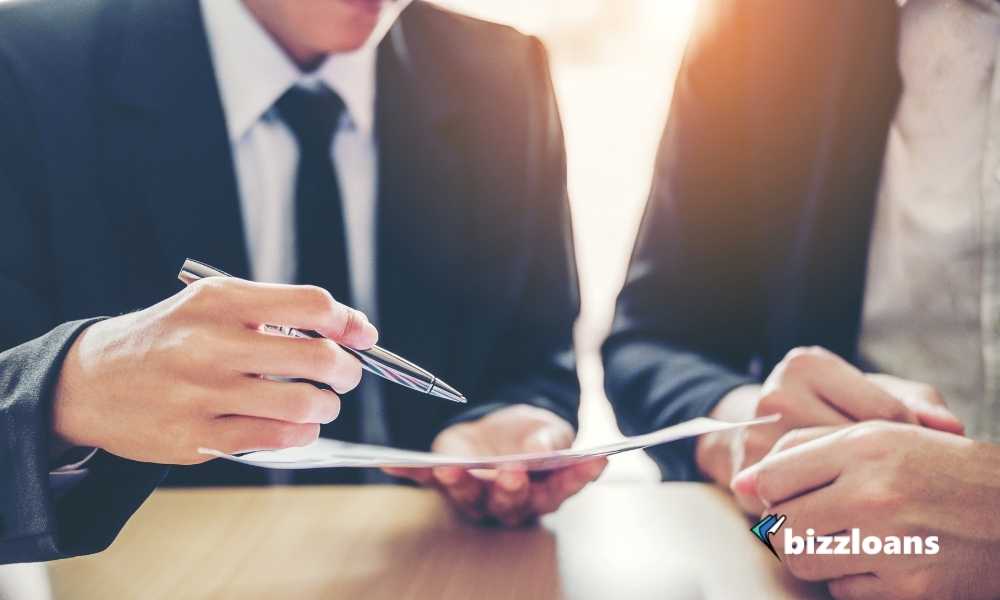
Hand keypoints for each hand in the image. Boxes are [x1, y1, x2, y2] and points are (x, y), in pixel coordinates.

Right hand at [52, 277, 377, 463]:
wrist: (92, 381)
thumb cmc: (171, 338)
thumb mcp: (215, 305)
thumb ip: (281, 311)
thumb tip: (357, 328)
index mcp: (220, 301)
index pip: (311, 304)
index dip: (348, 321)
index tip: (361, 335)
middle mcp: (211, 344)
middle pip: (318, 357)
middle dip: (348, 370)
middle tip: (345, 375)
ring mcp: (202, 394)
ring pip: (303, 404)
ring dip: (327, 406)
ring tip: (320, 402)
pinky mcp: (196, 438)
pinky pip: (276, 438)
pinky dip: (302, 433)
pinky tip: (297, 425)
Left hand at [384, 405, 605, 526]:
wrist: (501, 429)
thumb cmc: (531, 435)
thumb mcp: (546, 429)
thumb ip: (550, 439)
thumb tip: (544, 446)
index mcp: (544, 489)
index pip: (563, 488)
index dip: (576, 478)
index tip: (594, 461)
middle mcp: (510, 500)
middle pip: (513, 503)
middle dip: (512, 488)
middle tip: (513, 472)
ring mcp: (477, 493)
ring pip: (470, 498)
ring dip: (461, 486)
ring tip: (453, 470)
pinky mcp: (448, 480)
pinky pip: (426, 480)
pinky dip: (409, 472)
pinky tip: (390, 464)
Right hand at [695, 347, 963, 513]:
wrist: (750, 432)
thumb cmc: (824, 410)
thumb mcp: (867, 392)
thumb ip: (915, 402)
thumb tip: (950, 428)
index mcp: (806, 365)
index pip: (885, 411)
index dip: (909, 441)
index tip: (909, 456)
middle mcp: (776, 395)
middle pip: (857, 448)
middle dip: (882, 470)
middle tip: (894, 481)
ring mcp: (756, 436)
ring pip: (830, 480)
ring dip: (854, 494)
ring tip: (866, 493)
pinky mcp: (745, 477)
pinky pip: (803, 505)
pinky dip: (826, 513)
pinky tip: (837, 507)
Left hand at [730, 422, 999, 599]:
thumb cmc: (940, 469)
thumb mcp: (882, 436)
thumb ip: (808, 448)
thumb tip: (744, 480)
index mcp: (865, 448)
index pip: (773, 474)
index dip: (766, 488)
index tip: (779, 493)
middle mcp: (874, 494)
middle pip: (780, 523)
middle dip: (786, 524)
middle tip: (812, 519)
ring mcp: (890, 545)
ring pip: (801, 561)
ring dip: (812, 555)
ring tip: (841, 539)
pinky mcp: (908, 589)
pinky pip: (841, 591)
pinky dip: (850, 581)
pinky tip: (878, 560)